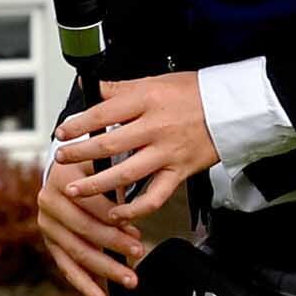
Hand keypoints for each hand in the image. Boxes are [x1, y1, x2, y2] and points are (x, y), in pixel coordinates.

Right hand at [34, 153, 148, 295]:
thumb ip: (117, 183)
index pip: (92, 206)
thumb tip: (132, 216)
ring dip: (104, 270)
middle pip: (84, 231)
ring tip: (129, 280)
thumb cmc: (93, 166)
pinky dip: (84, 285)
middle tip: (139, 254)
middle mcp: (49, 203)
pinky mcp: (50, 241)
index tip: (138, 233)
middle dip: (114, 246)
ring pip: (77, 253)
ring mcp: (47, 224)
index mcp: (62, 180)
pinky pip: (67, 266)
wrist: (67, 169)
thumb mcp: (105, 163)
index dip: (115, 221)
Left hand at [42, 73, 216, 295]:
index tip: (62, 132)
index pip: (104, 113)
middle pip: (109, 145)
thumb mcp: (156, 81)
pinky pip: (154, 196)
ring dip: (96, 185)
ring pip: (125, 174)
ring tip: (75, 190)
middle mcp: (156, 127)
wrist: (235, 108)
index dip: (78, 124)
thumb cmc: (196, 92)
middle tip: (60, 160)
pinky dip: (134, 209)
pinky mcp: (179, 172)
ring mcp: (168, 152)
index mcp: (147, 100)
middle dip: (79, 154)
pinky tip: (116, 214)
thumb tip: (93, 88)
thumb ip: (122, 88)